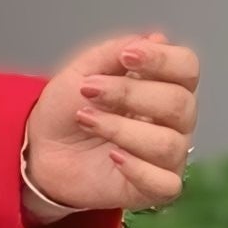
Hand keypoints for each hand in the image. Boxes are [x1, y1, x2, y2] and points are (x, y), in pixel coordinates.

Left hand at [24, 30, 200, 214]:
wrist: (40, 150)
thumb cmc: (68, 108)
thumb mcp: (82, 71)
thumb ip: (115, 53)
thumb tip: (155, 39)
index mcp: (164, 86)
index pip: (187, 68)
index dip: (163, 59)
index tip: (126, 56)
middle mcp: (174, 121)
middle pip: (179, 104)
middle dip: (130, 94)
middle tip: (89, 90)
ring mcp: (167, 156)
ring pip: (169, 143)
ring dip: (121, 129)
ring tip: (87, 120)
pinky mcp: (154, 189)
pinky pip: (166, 184)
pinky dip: (138, 168)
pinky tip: (112, 157)